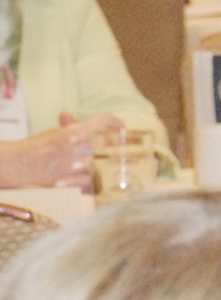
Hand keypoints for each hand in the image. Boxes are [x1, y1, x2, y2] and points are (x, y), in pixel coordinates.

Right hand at [0, 113, 123, 188]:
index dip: (117, 125)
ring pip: (101, 163)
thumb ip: (73, 125)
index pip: (104, 122)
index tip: (123, 130)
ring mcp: (68, 165)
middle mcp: (71, 146)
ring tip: (119, 165)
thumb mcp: (55, 133)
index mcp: (71, 131)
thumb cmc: (36, 148)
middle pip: (108, 142)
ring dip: (111, 164)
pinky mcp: (63, 182)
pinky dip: (97, 182)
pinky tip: (103, 180)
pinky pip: (88, 183)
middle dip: (120, 145)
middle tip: (128, 149)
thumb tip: (84, 115)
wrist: (12, 164)